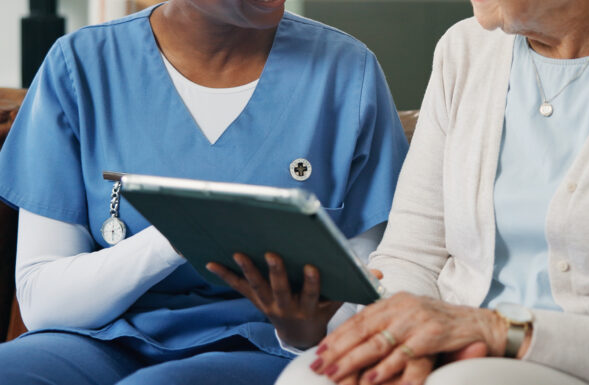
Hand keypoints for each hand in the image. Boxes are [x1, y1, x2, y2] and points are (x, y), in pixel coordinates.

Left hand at [207, 252, 341, 348]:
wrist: (299, 335)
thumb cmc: (320, 310)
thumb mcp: (338, 302)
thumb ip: (354, 285)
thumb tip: (378, 274)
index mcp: (308, 306)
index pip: (311, 294)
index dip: (311, 282)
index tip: (311, 267)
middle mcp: (286, 307)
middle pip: (280, 289)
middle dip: (276, 272)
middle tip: (272, 254)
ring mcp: (268, 305)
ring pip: (257, 287)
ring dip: (248, 269)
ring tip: (239, 253)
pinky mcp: (255, 300)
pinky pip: (239, 288)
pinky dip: (225, 275)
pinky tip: (211, 262)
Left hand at [310, 293, 506, 384]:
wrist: (481, 325)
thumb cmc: (444, 326)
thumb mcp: (412, 319)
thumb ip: (388, 326)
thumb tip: (360, 343)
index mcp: (395, 300)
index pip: (359, 318)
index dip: (338, 335)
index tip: (320, 350)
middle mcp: (402, 306)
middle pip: (362, 329)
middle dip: (338, 349)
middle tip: (318, 365)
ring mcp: (416, 319)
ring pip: (377, 343)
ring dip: (353, 361)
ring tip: (335, 375)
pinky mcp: (430, 335)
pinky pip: (402, 354)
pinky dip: (385, 368)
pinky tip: (371, 379)